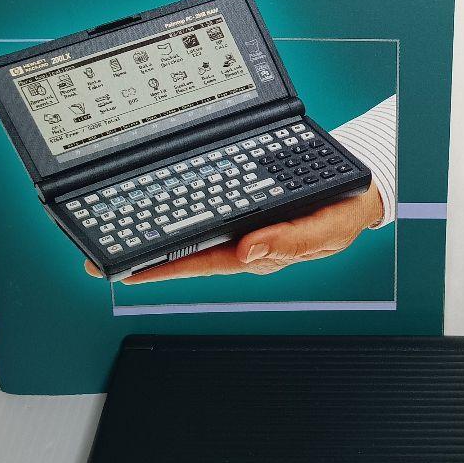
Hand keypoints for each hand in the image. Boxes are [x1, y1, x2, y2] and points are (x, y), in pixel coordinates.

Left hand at [85, 183, 384, 284]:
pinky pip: (209, 213)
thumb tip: (248, 247)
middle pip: (189, 252)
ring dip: (159, 237)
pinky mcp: (247, 207)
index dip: (165, 267)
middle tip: (102, 259)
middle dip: (147, 256)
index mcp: (261, 251)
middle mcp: (247, 240)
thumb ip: (290, 240)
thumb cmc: (344, 213)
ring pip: (195, 235)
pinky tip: (163, 212)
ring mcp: (245, 225)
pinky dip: (182, 214)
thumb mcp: (326, 228)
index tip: (128, 270)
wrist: (361, 192)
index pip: (204, 262)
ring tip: (119, 237)